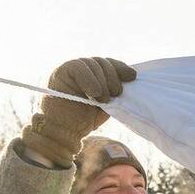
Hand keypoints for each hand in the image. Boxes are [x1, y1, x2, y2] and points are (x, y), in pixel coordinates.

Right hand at [21, 57, 136, 166]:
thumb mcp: (106, 103)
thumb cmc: (84, 119)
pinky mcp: (61, 71)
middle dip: (113, 77)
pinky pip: (78, 67)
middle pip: (103, 62)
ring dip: (102, 81)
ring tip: (103, 99)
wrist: (65, 131)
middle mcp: (83, 68)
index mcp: (94, 74)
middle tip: (116, 93)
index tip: (132, 76)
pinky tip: (95, 92)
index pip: (110, 64)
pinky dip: (89, 79)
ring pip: (93, 64)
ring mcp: (72, 68)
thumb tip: (131, 78)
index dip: (121, 68)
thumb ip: (114, 91)